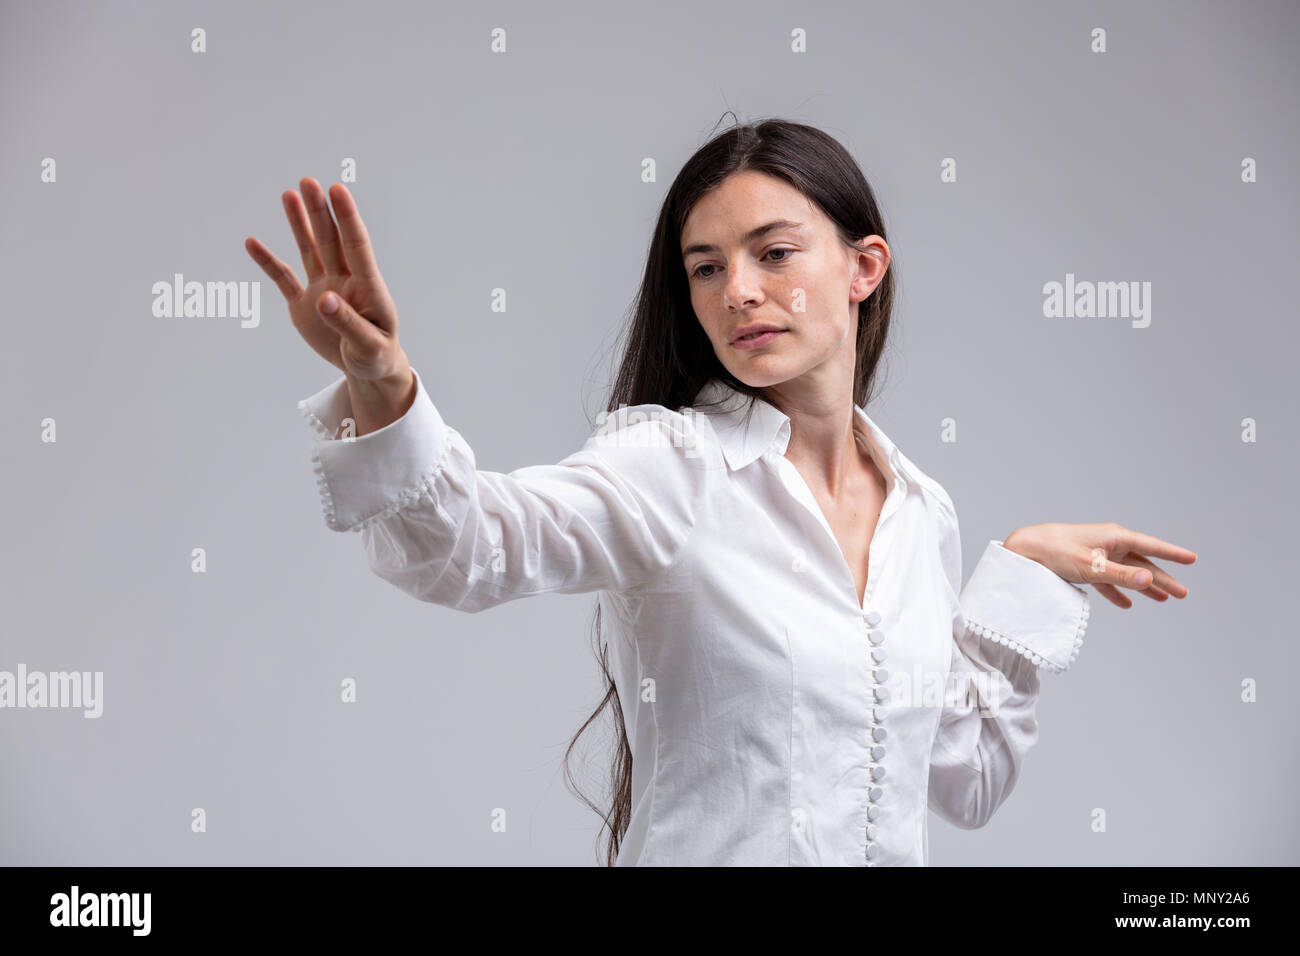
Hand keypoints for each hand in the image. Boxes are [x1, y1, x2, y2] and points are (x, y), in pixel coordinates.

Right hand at [244, 178, 410, 384]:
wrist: (367, 369)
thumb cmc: (377, 357)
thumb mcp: (368, 347)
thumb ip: (349, 323)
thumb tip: (325, 299)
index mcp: (368, 289)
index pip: (357, 247)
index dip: (348, 219)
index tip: (337, 191)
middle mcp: (345, 282)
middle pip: (331, 241)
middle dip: (320, 212)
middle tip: (309, 182)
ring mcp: (323, 290)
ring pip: (309, 250)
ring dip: (299, 223)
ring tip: (289, 194)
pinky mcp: (304, 305)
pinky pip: (283, 279)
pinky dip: (268, 261)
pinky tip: (252, 243)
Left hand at [1002, 522, 1196, 609]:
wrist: (1025, 550)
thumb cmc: (1056, 553)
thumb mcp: (1091, 567)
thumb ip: (1121, 575)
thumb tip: (1150, 579)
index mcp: (1114, 537)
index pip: (1150, 546)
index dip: (1172, 553)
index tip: (1193, 558)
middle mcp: (1108, 543)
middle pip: (1142, 563)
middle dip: (1163, 578)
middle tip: (1183, 594)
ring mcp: (1096, 554)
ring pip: (1127, 573)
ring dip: (1144, 587)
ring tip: (1163, 599)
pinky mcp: (1083, 567)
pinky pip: (1107, 581)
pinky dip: (1117, 592)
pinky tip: (1127, 604)